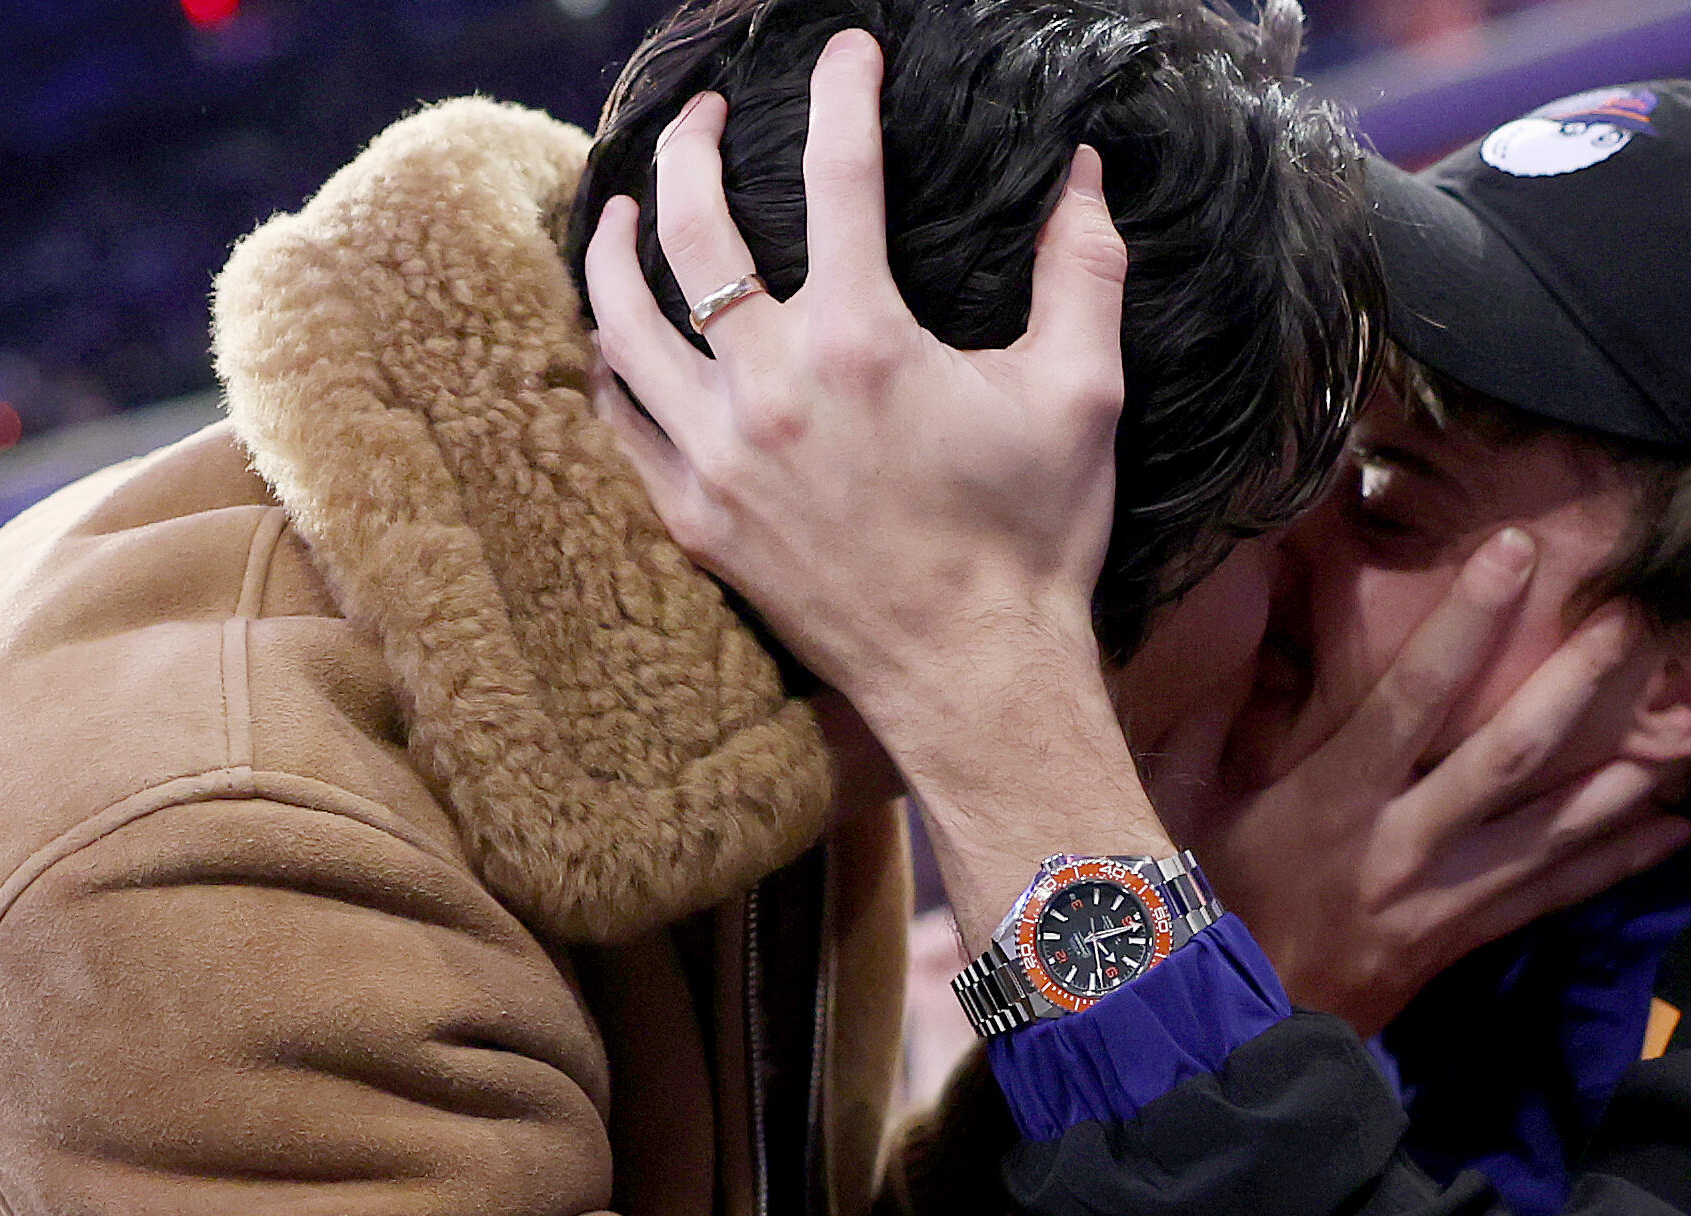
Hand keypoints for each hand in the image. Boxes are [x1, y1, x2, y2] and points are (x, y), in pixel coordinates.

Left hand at [587, 29, 1168, 942]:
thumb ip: (1082, 270)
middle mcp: (771, 387)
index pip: (839, 174)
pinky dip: (608, 360)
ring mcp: (717, 455)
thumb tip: (1082, 174)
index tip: (847, 52)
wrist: (975, 678)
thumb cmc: (1035, 539)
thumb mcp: (1083, 395)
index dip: (843, 93)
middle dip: (691, 146)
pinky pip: (619, 416)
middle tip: (704, 116)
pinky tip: (615, 332)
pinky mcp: (692, 516)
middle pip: (695, 227)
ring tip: (626, 204)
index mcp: (865, 342)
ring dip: (616, 244)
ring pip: (622, 319)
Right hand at [1156, 528, 1690, 1034]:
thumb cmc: (1206, 903)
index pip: (1410, 698)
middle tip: (1631, 625)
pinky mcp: (1463, 940)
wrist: (1230, 1034)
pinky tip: (1674, 830)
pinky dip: (1616, 864)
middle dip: (1573, 687)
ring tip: (1683, 727)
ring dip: (1620, 780)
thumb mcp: (1182, 807)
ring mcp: (1440, 900)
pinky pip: (1553, 898)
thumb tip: (1232, 617)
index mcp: (1330, 802)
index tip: (1513, 552)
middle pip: (1505, 758)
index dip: (1465, 624)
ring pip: (1549, 833)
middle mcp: (1398, 847)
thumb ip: (1202, 716)